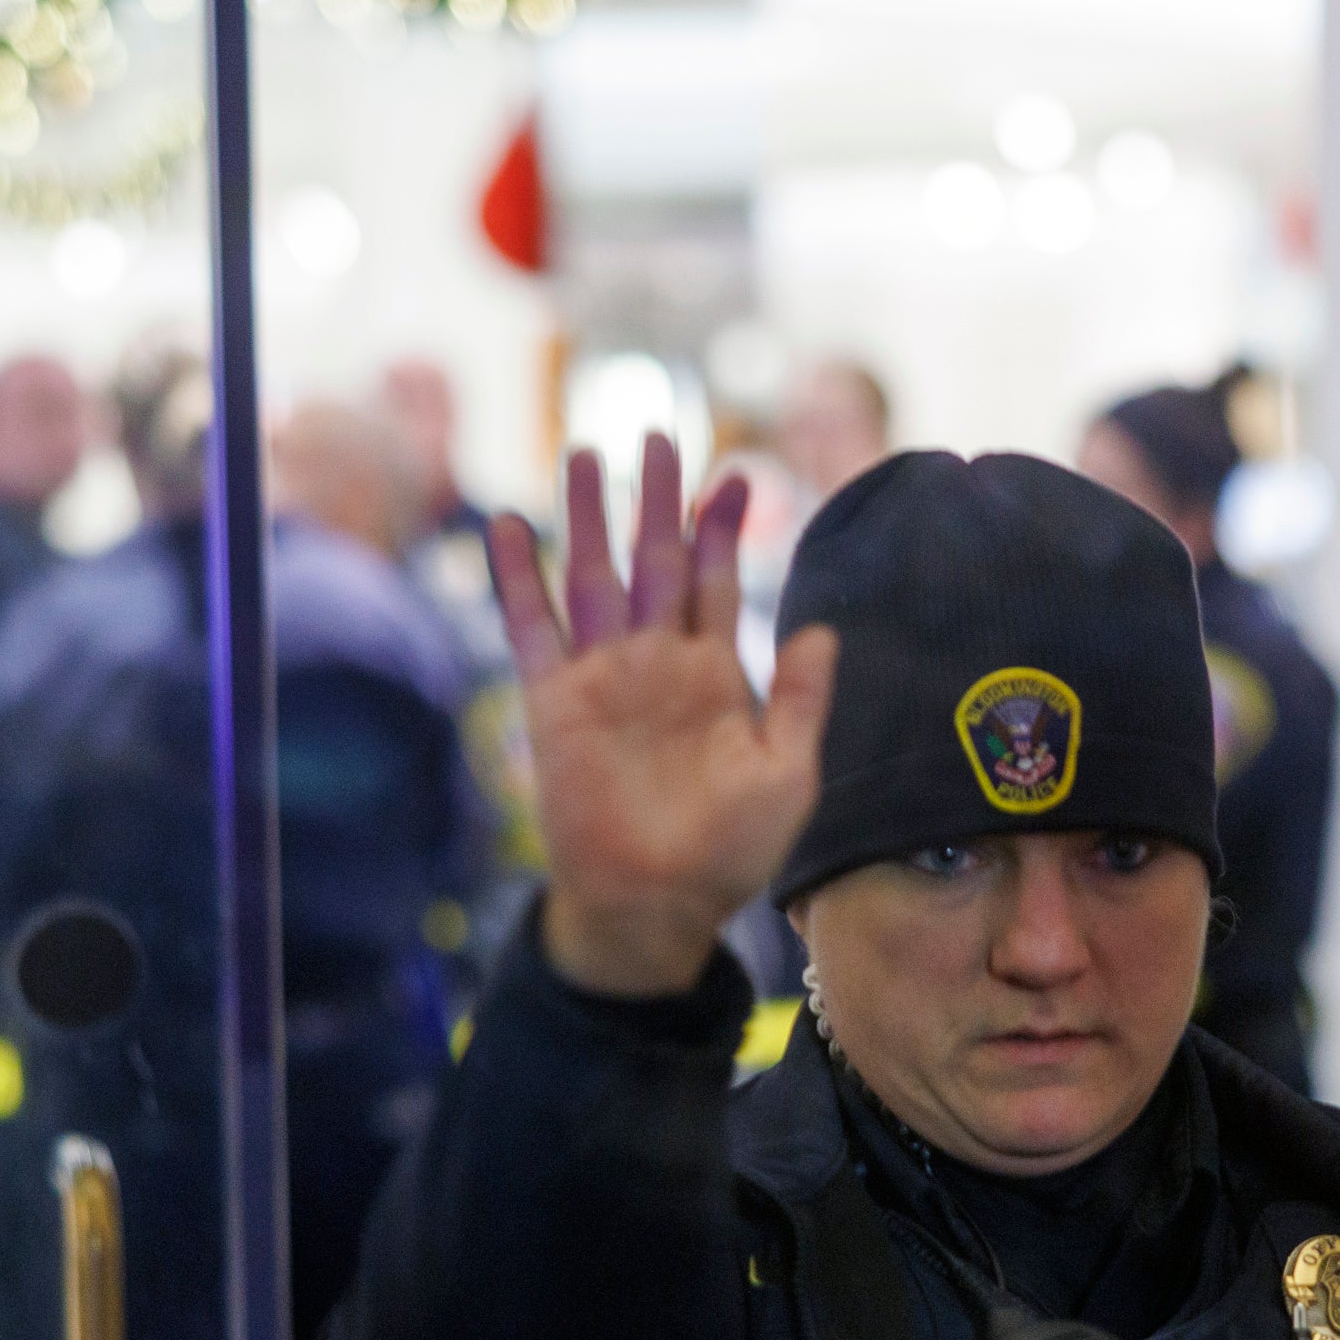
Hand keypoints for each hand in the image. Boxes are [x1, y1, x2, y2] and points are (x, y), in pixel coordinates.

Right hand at [491, 433, 835, 996]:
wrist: (656, 906)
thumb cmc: (729, 852)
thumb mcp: (788, 774)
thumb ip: (802, 700)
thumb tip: (825, 628)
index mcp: (714, 675)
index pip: (716, 582)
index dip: (721, 530)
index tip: (733, 477)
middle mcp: (655, 664)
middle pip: (653, 562)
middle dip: (656, 499)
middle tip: (659, 433)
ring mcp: (602, 678)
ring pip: (593, 578)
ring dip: (589, 518)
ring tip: (587, 453)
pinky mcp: (554, 703)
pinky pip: (533, 627)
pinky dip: (521, 577)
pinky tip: (514, 525)